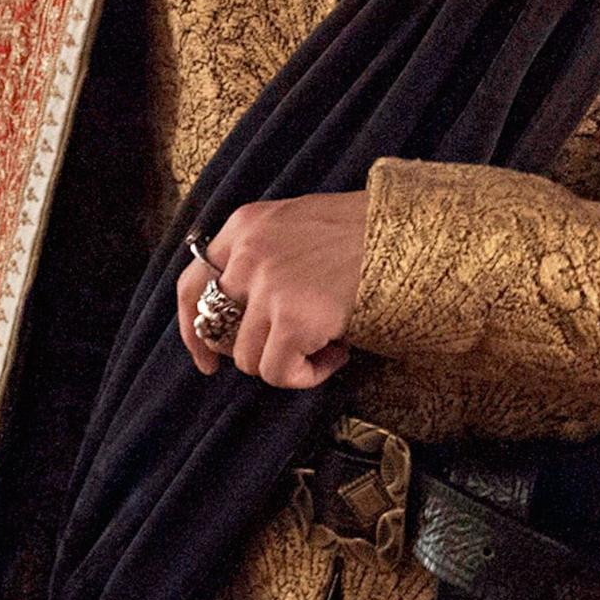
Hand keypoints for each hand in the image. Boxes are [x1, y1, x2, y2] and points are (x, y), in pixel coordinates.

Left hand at [176, 190, 366, 387]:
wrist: (407, 233)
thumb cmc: (361, 232)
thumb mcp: (295, 224)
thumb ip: (262, 255)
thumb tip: (244, 314)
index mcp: (244, 225)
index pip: (191, 283)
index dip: (192, 328)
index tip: (207, 357)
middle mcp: (247, 253)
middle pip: (218, 328)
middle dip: (245, 351)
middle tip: (284, 351)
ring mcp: (268, 286)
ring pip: (249, 357)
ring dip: (288, 360)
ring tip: (327, 342)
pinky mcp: (293, 318)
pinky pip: (278, 372)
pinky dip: (307, 375)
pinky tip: (337, 352)